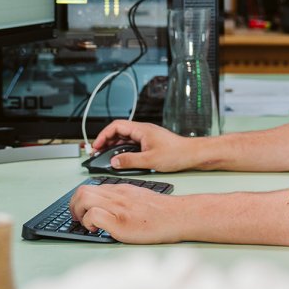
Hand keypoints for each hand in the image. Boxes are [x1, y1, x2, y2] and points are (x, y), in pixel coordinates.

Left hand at [69, 183, 184, 243]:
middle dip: (73, 206)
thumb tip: (110, 208)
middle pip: (82, 191)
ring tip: (85, 224)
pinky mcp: (120, 222)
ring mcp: (118, 207)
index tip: (82, 211)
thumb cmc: (163, 212)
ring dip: (78, 213)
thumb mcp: (141, 198)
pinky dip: (88, 223)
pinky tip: (96, 230)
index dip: (81, 200)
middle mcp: (117, 195)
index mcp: (121, 190)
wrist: (179, 216)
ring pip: (84, 199)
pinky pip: (93, 215)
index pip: (91, 187)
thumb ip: (124, 199)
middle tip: (78, 218)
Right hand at [92, 120, 206, 172]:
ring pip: (125, 138)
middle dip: (106, 141)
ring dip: (114, 146)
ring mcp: (147, 136)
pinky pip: (132, 143)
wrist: (192, 154)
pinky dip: (123, 149)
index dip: (104, 135)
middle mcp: (143, 130)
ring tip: (106, 156)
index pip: (116, 126)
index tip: (96, 146)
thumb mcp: (149, 160)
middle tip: (97, 152)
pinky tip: (121, 158)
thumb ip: (129, 161)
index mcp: (142, 129)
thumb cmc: (176, 154)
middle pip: (119, 131)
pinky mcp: (150, 142)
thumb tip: (114, 162)